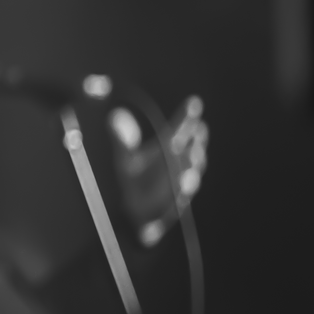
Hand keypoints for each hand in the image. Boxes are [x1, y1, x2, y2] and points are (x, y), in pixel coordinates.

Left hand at [110, 96, 208, 244]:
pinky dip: (181, 192)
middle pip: (193, 151)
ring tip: (193, 156)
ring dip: (193, 166)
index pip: (181, 129)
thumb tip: (115, 115)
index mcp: (169, 148)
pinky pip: (180, 199)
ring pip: (191, 175)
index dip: (188, 116)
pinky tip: (182, 184)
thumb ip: (122, 138)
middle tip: (198, 130)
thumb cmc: (133, 178)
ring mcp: (181, 184)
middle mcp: (179, 165)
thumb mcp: (125, 157)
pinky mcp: (175, 205)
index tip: (194, 102)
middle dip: (196, 141)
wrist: (132, 211)